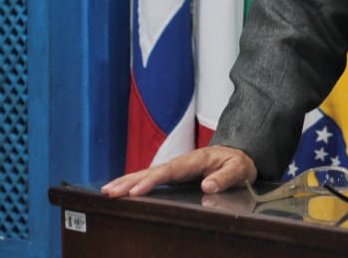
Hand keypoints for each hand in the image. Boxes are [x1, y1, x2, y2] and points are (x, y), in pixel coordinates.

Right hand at [101, 145, 256, 197]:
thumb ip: (225, 177)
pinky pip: (152, 178)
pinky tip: (121, 190)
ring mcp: (176, 168)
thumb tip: (207, 186)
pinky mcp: (174, 175)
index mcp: (196, 159)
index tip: (136, 190)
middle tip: (110, 191)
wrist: (240, 155)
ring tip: (107, 191)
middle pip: (152, 171)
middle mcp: (182, 162)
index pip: (170, 171)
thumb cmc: (239, 163)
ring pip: (148, 174)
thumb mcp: (239, 169)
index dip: (152, 180)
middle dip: (130, 181)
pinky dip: (135, 183)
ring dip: (127, 181)